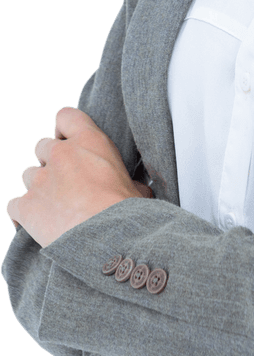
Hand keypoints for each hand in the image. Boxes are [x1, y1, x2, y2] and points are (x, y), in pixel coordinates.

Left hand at [6, 107, 146, 247]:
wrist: (106, 238)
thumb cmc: (126, 211)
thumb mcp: (135, 187)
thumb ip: (129, 181)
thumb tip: (137, 191)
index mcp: (89, 141)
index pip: (66, 116)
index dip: (65, 129)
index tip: (68, 141)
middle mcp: (60, 154)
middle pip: (42, 146)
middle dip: (50, 161)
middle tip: (65, 181)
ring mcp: (39, 179)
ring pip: (27, 175)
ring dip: (38, 187)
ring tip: (53, 207)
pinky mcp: (25, 206)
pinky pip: (14, 205)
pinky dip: (22, 213)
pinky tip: (35, 224)